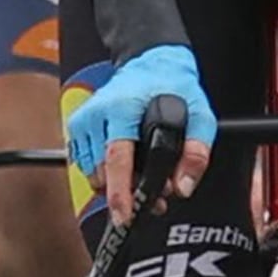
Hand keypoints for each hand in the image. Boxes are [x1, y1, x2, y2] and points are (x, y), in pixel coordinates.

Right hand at [65, 43, 209, 218]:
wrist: (149, 61)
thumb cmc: (173, 86)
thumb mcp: (200, 115)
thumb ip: (196, 153)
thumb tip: (182, 187)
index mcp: (123, 108)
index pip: (117, 159)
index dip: (120, 193)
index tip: (126, 215)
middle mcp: (97, 114)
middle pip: (104, 172)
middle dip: (127, 193)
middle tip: (154, 196)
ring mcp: (83, 120)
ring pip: (92, 173)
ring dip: (115, 185)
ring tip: (140, 180)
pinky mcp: (77, 126)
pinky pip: (85, 165)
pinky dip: (104, 173)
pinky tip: (124, 167)